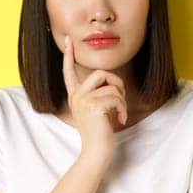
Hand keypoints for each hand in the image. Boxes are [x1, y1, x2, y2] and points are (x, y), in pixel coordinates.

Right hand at [60, 35, 128, 160]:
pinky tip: (120, 120)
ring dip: (122, 100)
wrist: (96, 152)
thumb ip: (98, 94)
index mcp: (75, 96)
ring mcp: (83, 101)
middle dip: (116, 82)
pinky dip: (123, 109)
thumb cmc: (99, 133)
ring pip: (111, 86)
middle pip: (99, 73)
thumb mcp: (96, 110)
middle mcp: (76, 96)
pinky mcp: (93, 106)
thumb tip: (113, 83)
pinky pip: (116, 97)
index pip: (69, 72)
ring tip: (119, 114)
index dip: (69, 55)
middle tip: (120, 97)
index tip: (69, 40)